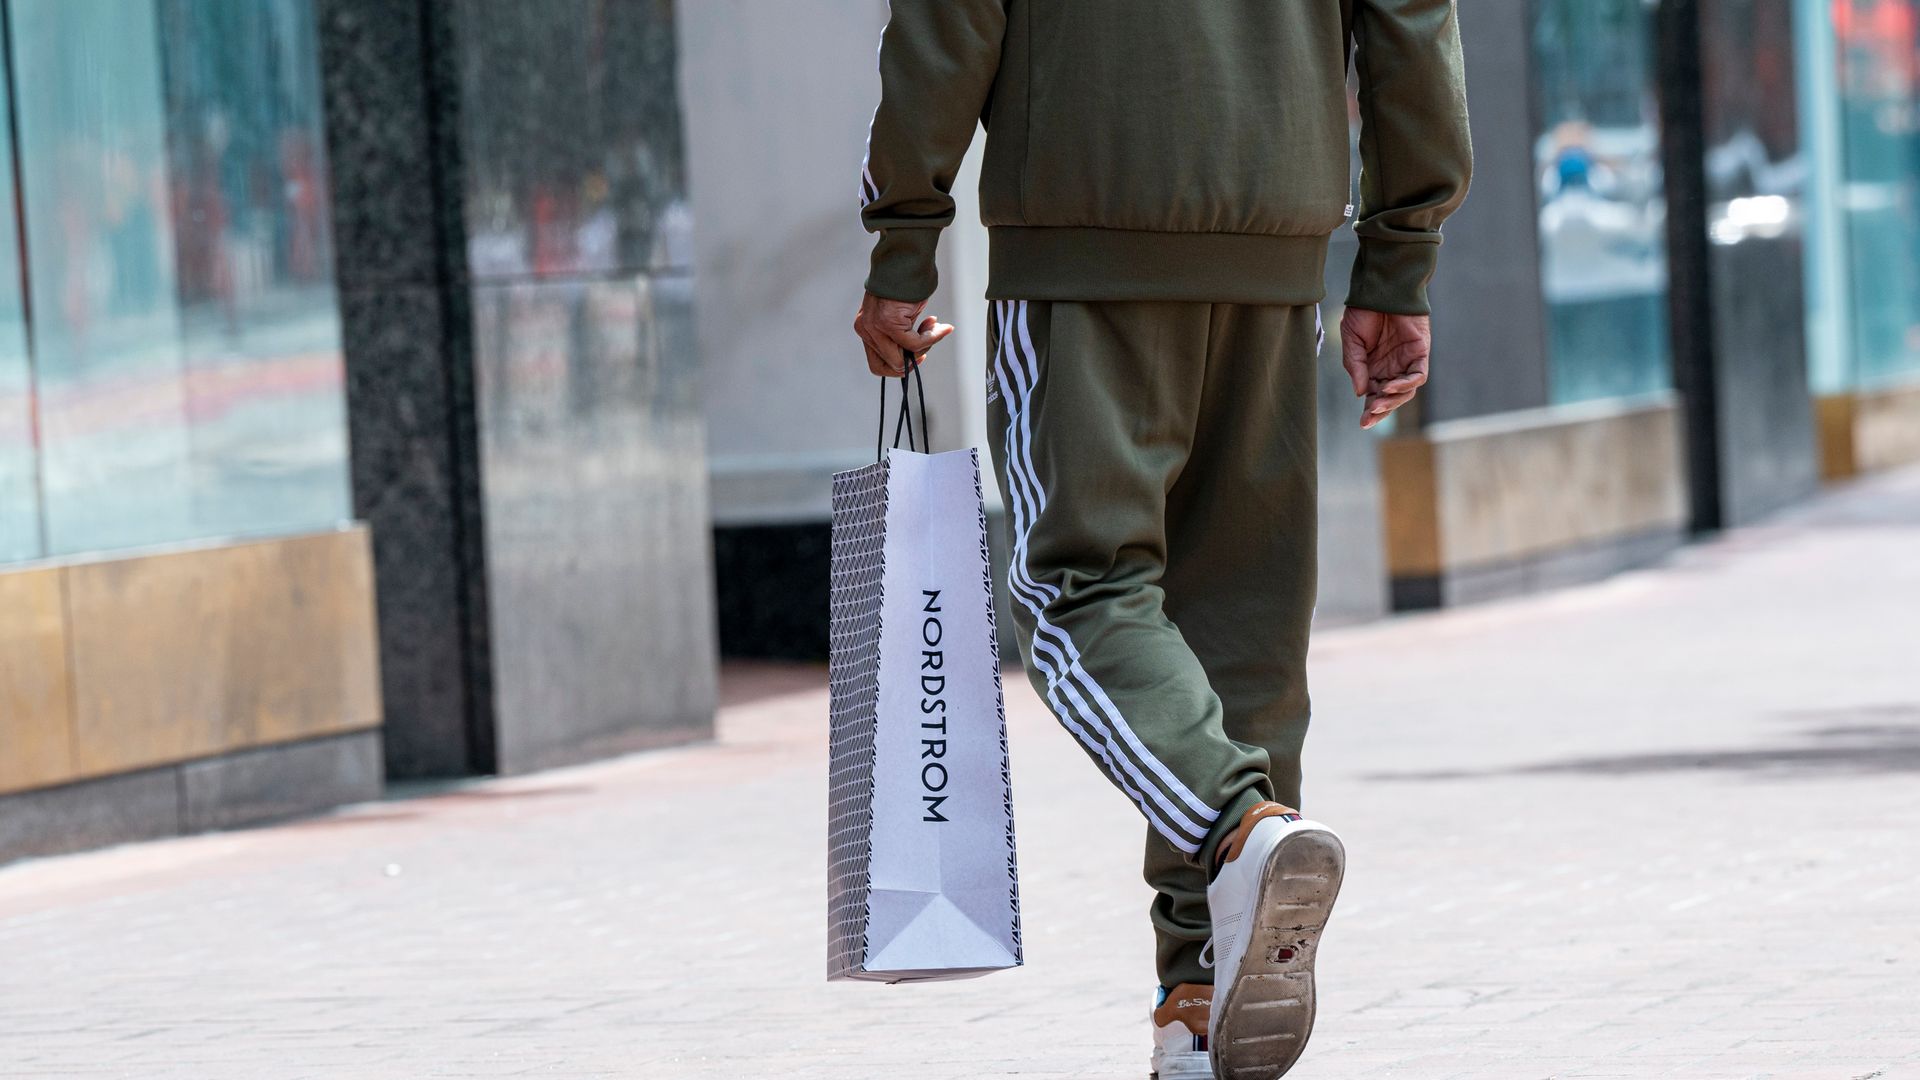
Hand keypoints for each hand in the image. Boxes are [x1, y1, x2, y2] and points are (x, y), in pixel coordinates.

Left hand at [853, 292, 954, 376]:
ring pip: (901, 358)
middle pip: (888, 366)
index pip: (877, 363)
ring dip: (924, 346)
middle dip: (914, 358)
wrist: (905, 262)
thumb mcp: (897, 316)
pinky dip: (930, 338)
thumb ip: (899, 335)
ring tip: (936, 328)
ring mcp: (874, 328)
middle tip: (929, 342)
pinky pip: (914, 343)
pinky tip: (939, 326)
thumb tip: (916, 352)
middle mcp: (866, 330)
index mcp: (865, 329)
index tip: (917, 354)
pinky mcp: (888, 323)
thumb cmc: (905, 286)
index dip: (899, 366)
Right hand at [1340, 308, 1430, 429]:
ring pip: (1405, 391)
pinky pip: (1417, 376)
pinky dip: (1406, 385)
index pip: (1374, 396)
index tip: (1362, 424)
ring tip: (1377, 404)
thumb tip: (1360, 393)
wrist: (1381, 289)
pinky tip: (1391, 386)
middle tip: (1368, 419)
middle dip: (1380, 411)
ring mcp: (1407, 361)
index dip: (1370, 411)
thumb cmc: (1364, 312)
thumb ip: (1355, 367)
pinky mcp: (1420, 353)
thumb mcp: (1351, 341)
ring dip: (1392, 400)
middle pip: (1390, 398)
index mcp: (1374, 368)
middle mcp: (1391, 368)